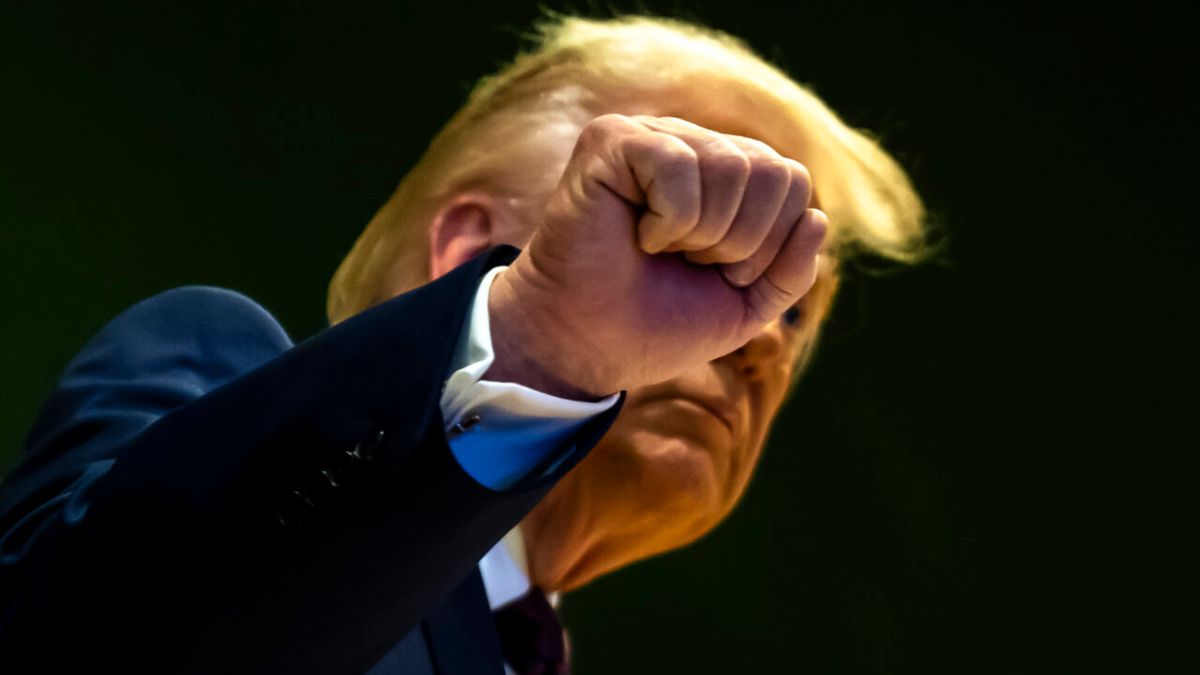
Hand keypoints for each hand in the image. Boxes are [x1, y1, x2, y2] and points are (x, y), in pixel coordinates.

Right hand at [487, 114, 826, 398]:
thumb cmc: (657, 323)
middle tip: (688, 263)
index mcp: (731, 175)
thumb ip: (792, 272)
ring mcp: (653, 136)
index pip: (793, 182)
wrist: (586, 346)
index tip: (717, 273)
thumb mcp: (745, 307)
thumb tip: (818, 217)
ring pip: (731, 168)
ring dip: (701, 235)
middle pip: (772, 171)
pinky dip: (667, 221)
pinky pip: (677, 167)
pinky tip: (637, 234)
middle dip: (739, 243)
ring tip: (660, 250)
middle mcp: (696, 145)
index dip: (768, 245)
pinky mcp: (612, 139)